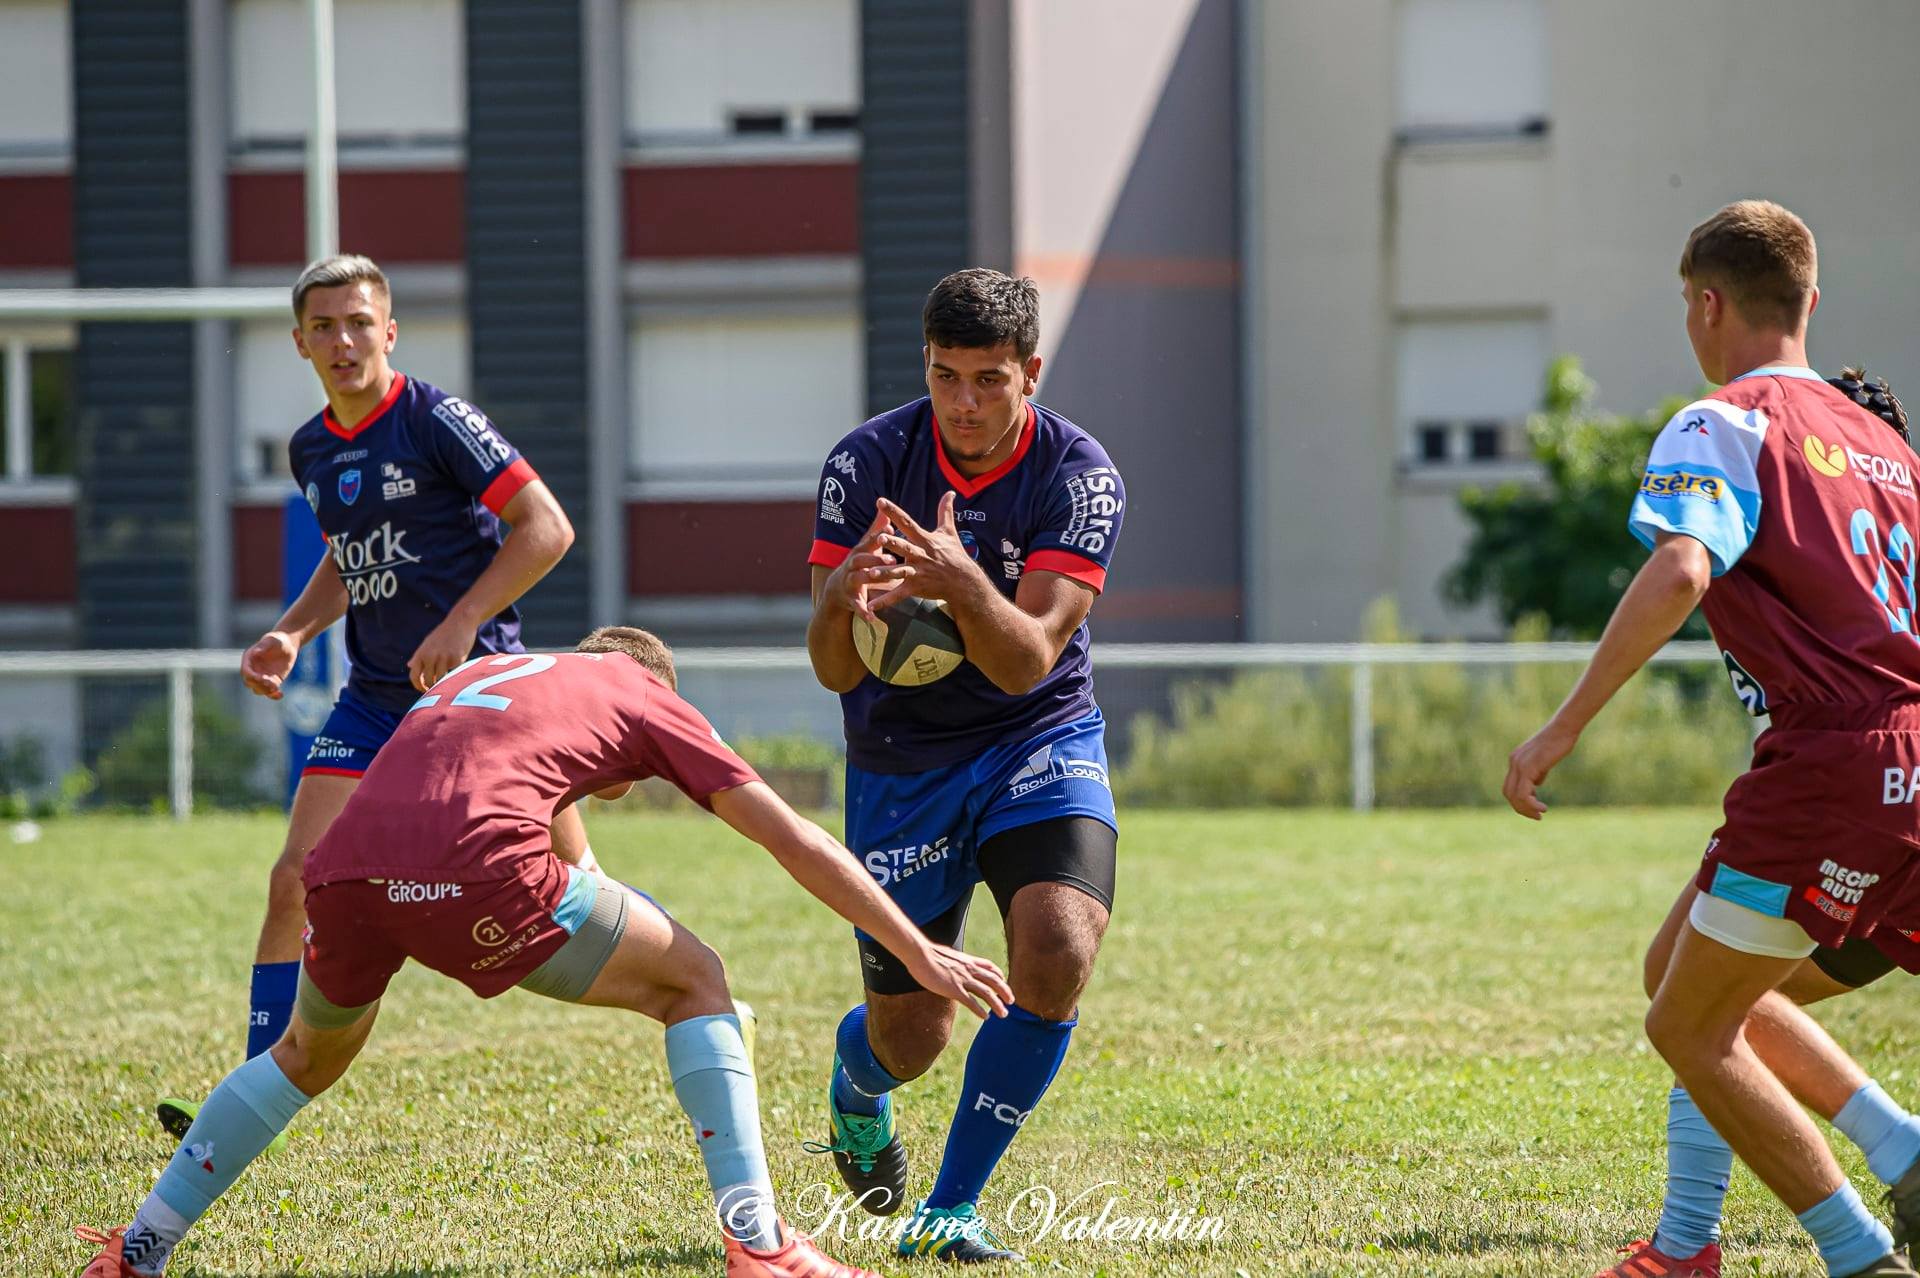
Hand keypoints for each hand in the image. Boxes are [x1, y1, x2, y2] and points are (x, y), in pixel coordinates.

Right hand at [240, 630, 298, 698]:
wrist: (288, 644)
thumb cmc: (278, 639)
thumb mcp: (272, 640)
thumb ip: (263, 645)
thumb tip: (255, 652)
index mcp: (249, 659)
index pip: (245, 672)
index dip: (252, 677)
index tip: (261, 678)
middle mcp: (253, 669)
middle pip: (250, 683)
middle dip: (259, 685)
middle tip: (272, 683)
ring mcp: (262, 676)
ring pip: (258, 689)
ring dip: (266, 691)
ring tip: (277, 687)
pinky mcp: (272, 681)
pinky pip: (270, 692)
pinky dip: (274, 695)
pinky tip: (281, 695)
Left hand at [408, 613, 478, 691]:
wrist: (461, 621)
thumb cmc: (444, 633)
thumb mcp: (428, 643)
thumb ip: (419, 655)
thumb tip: (410, 666)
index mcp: (421, 653)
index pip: (414, 676)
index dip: (418, 686)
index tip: (424, 690)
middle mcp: (430, 656)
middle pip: (428, 680)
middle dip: (432, 687)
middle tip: (437, 689)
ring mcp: (444, 657)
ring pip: (441, 680)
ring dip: (443, 683)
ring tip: (447, 682)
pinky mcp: (457, 659)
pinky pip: (454, 673)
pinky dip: (455, 674)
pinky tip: (458, 668)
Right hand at [824, 508, 904, 621]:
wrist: (836, 589)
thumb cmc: (858, 564)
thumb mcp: (865, 547)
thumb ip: (876, 531)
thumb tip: (885, 511)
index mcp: (858, 552)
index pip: (868, 542)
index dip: (878, 536)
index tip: (890, 529)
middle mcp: (851, 565)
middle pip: (862, 559)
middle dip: (876, 558)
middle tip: (893, 559)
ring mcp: (849, 582)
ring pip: (859, 579)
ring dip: (872, 579)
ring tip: (886, 581)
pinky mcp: (850, 599)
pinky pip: (857, 605)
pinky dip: (864, 611)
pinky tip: (873, 618)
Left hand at [869, 493, 982, 611]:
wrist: (964, 582)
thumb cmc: (955, 555)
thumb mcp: (949, 532)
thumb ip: (945, 511)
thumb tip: (950, 493)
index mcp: (924, 539)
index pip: (907, 522)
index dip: (893, 512)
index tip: (880, 502)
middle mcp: (920, 555)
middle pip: (904, 547)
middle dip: (892, 544)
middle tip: (879, 538)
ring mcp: (918, 572)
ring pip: (899, 571)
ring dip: (885, 573)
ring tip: (871, 573)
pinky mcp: (916, 588)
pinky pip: (898, 594)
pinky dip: (885, 601)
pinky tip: (870, 606)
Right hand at [906, 943, 1012, 1019]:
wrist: (919, 953)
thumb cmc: (927, 954)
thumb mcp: (947, 955)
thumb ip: (954, 962)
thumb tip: (953, 965)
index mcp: (967, 960)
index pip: (989, 966)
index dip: (999, 975)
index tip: (1004, 982)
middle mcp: (969, 969)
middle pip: (993, 980)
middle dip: (1004, 991)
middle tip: (1012, 1001)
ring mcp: (962, 979)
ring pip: (986, 993)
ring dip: (997, 1004)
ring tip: (1003, 1013)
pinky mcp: (953, 989)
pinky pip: (971, 1002)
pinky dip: (980, 1010)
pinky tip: (985, 1017)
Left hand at [1504, 719, 1579, 819]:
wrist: (1564, 729)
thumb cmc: (1558, 742)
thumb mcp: (1544, 760)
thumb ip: (1537, 772)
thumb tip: (1535, 785)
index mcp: (1516, 760)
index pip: (1509, 787)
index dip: (1519, 801)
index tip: (1534, 809)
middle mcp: (1514, 762)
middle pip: (1508, 794)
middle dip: (1521, 809)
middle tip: (1537, 816)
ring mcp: (1519, 765)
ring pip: (1515, 796)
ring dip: (1527, 809)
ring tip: (1540, 814)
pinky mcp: (1528, 768)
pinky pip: (1523, 793)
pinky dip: (1531, 804)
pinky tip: (1542, 808)